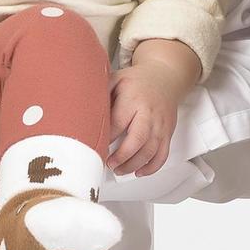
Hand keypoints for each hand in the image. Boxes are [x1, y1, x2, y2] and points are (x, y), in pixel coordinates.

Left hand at [107, 39, 198, 173]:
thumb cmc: (137, 81)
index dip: (106, 138)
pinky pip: (163, 154)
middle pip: (138, 139)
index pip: (118, 122)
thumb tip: (81, 110)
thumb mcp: (116, 79)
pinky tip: (139, 172)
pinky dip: (152, 167)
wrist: (165, 77)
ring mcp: (161, 125)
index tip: (95, 147)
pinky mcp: (168, 133)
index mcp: (133, 99)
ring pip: (150, 151)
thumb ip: (100, 93)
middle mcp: (149, 113)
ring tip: (119, 170)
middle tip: (109, 164)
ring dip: (133, 165)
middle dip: (122, 156)